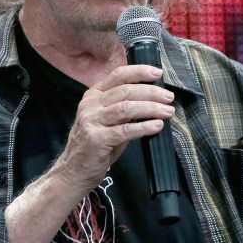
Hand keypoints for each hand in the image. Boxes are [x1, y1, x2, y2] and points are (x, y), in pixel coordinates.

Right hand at [51, 64, 175, 194]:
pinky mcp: (97, 139)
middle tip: (168, 97)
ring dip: (151, 108)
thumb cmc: (95, 145)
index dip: (139, 72)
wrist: (74, 171)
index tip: (158, 73)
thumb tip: (153, 100)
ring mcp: (92, 121)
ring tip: (167, 111)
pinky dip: (144, 127)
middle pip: (126, 91)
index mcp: (93, 95)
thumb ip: (124, 108)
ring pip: (126, 108)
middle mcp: (91, 105)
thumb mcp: (107, 120)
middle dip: (151, 92)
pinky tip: (156, 126)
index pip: (118, 75)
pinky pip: (125, 130)